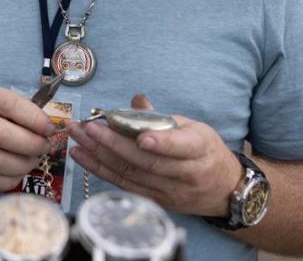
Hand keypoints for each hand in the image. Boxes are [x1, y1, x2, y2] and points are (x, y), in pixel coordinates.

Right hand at [0, 84, 53, 190]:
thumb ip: (13, 107)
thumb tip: (45, 128)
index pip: (8, 104)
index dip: (34, 118)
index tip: (49, 129)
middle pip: (3, 136)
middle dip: (32, 145)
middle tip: (44, 147)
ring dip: (23, 165)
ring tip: (32, 160)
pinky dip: (10, 179)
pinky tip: (17, 172)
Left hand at [68, 94, 243, 215]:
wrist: (224, 189)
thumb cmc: (206, 152)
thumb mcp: (194, 128)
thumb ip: (163, 117)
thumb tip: (137, 101)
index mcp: (200, 149)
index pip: (181, 147)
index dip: (161, 143)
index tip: (141, 137)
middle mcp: (186, 174)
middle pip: (147, 162)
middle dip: (113, 144)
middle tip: (88, 128)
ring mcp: (170, 191)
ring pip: (131, 174)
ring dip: (99, 156)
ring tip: (77, 139)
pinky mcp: (156, 201)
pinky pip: (124, 185)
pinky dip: (100, 170)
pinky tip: (82, 157)